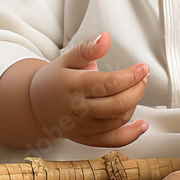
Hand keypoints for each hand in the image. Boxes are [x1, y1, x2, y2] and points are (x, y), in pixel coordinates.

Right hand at [28, 31, 149, 147]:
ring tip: (136, 89)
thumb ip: (88, 49)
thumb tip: (105, 38)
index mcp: (73, 86)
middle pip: (116, 105)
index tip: (143, 68)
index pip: (108, 83)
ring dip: (134, 105)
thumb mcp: (68, 59)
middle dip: (137, 90)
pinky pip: (112, 141)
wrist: (34, 105)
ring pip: (117, 120)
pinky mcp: (86, 138)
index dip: (131, 76)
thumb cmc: (54, 80)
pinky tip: (142, 125)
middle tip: (144, 77)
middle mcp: (77, 109)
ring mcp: (82, 126)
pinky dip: (131, 135)